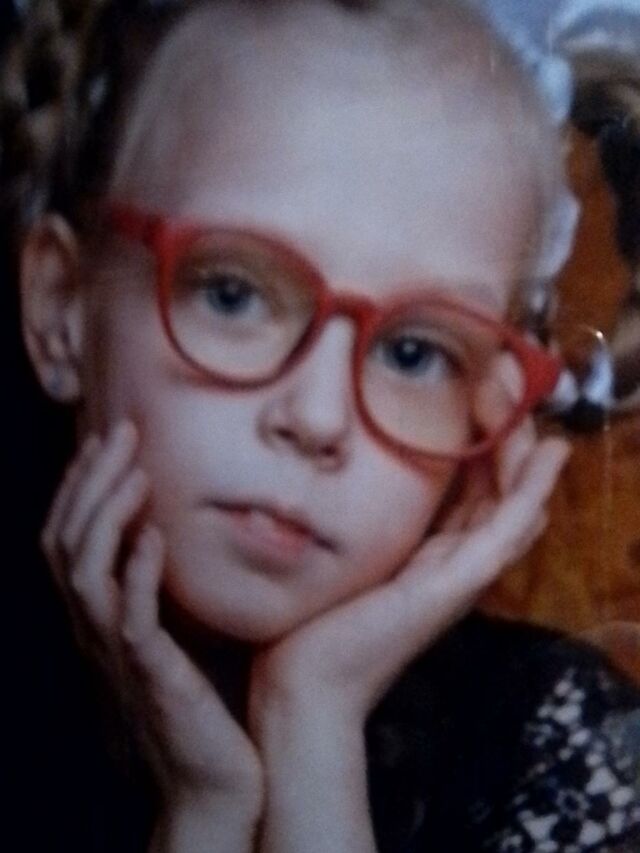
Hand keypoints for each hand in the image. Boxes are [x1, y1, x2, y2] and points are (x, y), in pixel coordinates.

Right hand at [40, 419, 262, 814]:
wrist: (211, 780)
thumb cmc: (201, 702)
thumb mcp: (175, 632)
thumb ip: (164, 587)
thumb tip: (174, 531)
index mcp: (101, 618)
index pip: (68, 540)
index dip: (80, 488)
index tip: (107, 441)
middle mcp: (96, 632)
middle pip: (65, 543)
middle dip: (89, 481)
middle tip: (120, 431)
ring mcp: (117, 655)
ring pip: (84, 572)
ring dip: (106, 514)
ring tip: (136, 469)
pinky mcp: (150, 677)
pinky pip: (130, 619)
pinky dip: (137, 573)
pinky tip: (155, 536)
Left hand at [249, 421, 569, 729]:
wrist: (306, 682)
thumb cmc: (315, 620)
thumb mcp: (343, 556)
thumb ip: (357, 521)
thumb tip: (342, 471)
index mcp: (430, 554)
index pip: (474, 490)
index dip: (485, 444)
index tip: (479, 392)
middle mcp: (454, 562)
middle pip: (500, 493)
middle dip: (508, 437)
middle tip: (505, 380)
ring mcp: (461, 576)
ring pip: (514, 505)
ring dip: (525, 453)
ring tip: (525, 401)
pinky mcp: (456, 586)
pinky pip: (506, 531)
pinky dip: (531, 491)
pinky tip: (547, 454)